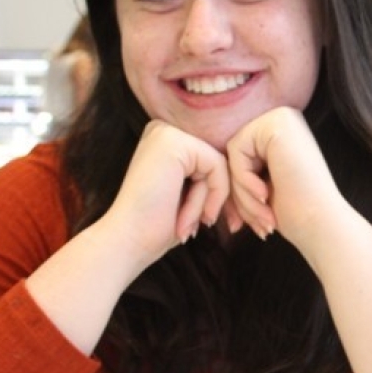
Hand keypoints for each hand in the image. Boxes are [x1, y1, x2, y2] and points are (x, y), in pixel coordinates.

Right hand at [104, 119, 230, 265]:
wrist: (128, 242)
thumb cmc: (155, 227)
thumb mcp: (187, 196)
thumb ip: (207, 177)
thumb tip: (243, 175)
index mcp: (163, 141)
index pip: (208, 161)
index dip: (215, 193)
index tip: (208, 222)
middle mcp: (162, 130)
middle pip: (215, 161)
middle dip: (214, 198)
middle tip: (199, 227)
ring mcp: (166, 133)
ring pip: (218, 166)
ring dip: (207, 202)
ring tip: (187, 225)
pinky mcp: (175, 143)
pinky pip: (217, 167)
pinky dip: (212, 197)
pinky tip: (190, 218)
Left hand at [225, 107, 340, 255]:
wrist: (322, 224)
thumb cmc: (295, 213)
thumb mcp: (261, 186)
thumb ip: (240, 171)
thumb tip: (210, 169)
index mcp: (282, 132)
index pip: (241, 157)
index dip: (240, 192)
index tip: (247, 222)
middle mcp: (283, 118)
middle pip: (236, 155)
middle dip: (238, 194)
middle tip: (251, 224)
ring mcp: (280, 118)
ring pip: (233, 156)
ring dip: (241, 193)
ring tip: (261, 217)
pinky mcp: (275, 124)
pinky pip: (236, 152)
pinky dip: (243, 181)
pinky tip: (265, 196)